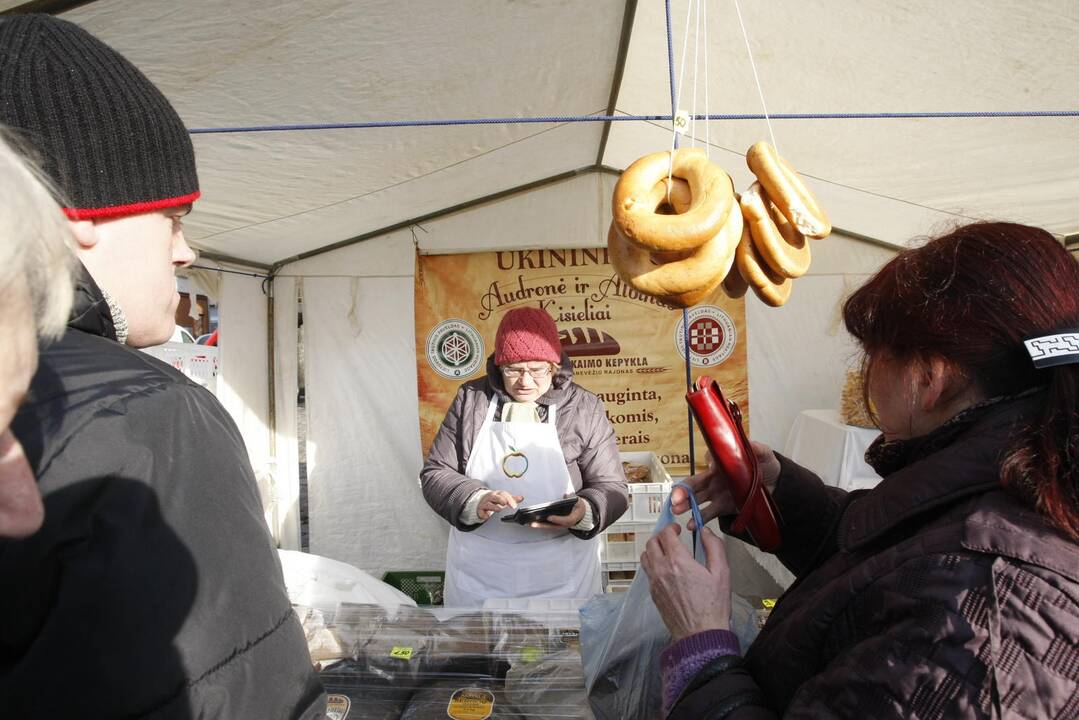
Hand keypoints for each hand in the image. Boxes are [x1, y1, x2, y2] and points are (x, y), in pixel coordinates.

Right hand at [477, 490, 523, 520]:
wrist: (481, 502)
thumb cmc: (494, 500)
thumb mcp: (503, 498)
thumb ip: (512, 499)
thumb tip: (521, 498)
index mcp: (497, 494)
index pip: (503, 494)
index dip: (509, 499)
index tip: (514, 505)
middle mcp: (490, 498)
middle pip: (495, 497)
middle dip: (500, 499)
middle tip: (505, 503)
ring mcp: (485, 503)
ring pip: (488, 504)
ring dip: (493, 507)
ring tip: (499, 509)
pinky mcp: (480, 510)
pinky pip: (481, 512)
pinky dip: (483, 514)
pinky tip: (486, 516)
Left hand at [529, 493, 585, 528]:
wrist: (581, 514)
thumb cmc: (578, 507)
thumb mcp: (578, 501)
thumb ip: (573, 498)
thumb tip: (566, 495)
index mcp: (573, 518)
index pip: (565, 520)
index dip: (557, 519)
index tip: (549, 517)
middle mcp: (566, 524)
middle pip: (554, 526)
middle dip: (544, 525)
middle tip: (534, 523)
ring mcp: (561, 526)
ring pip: (550, 527)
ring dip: (540, 526)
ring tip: (531, 524)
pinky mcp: (557, 525)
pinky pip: (549, 525)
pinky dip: (542, 524)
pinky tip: (534, 523)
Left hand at [640, 525, 731, 640]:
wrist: (701, 635)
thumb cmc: (713, 606)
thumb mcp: (722, 572)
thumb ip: (714, 546)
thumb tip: (705, 531)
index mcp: (678, 561)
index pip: (665, 534)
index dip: (671, 528)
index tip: (677, 529)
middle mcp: (662, 570)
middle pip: (651, 543)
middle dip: (661, 536)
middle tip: (671, 538)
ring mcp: (655, 583)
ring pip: (645, 557)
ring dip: (654, 549)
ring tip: (666, 551)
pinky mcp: (653, 594)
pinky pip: (647, 572)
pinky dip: (653, 564)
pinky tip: (665, 569)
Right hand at [671, 442, 780, 529]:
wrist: (776, 485)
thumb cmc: (765, 465)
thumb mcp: (762, 453)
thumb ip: (754, 447)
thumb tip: (744, 442)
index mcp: (721, 464)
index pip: (706, 464)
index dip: (703, 467)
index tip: (709, 470)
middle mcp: (714, 479)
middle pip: (694, 484)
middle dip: (682, 491)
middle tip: (675, 499)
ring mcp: (716, 494)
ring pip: (696, 499)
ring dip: (685, 505)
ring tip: (676, 511)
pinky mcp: (722, 508)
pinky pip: (707, 514)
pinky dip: (698, 519)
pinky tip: (692, 525)